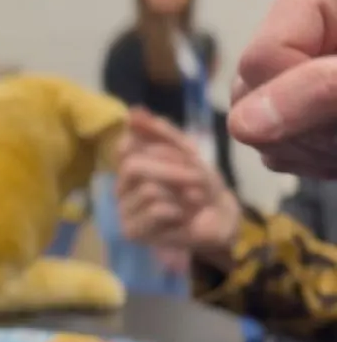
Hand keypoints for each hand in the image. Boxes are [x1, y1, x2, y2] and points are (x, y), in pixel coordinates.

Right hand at [117, 109, 242, 269]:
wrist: (220, 219)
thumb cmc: (200, 185)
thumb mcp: (187, 152)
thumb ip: (160, 132)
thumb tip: (133, 110)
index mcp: (129, 164)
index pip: (127, 145)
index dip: (161, 148)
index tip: (187, 157)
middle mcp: (121, 186)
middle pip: (133, 166)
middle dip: (173, 170)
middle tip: (199, 178)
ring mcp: (124, 210)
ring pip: (148, 190)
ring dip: (181, 194)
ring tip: (193, 201)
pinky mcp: (133, 231)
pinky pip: (156, 210)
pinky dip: (179, 211)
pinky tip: (183, 218)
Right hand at [228, 0, 336, 177]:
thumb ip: (323, 89)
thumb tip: (247, 124)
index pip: (262, 59)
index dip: (300, 95)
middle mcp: (295, 30)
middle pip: (251, 96)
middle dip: (305, 126)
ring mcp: (292, 72)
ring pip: (258, 131)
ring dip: (312, 149)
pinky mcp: (298, 111)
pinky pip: (276, 150)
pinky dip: (313, 160)